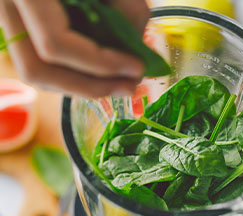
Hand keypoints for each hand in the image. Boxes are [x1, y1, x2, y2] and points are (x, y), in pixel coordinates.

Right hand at [0, 0, 148, 97]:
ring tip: (121, 83)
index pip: (55, 43)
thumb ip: (128, 12)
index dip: (100, 64)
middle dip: (90, 86)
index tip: (138, 68)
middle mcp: (6, 8)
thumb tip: (137, 59)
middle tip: (129, 87)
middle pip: (38, 70)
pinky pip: (44, 66)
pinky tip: (102, 73)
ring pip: (38, 74)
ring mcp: (10, 22)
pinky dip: (76, 76)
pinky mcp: (23, 31)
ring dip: (84, 86)